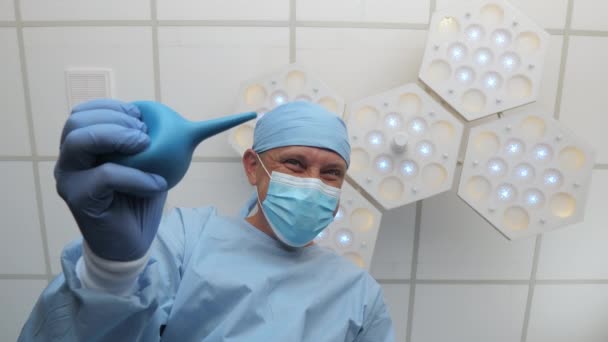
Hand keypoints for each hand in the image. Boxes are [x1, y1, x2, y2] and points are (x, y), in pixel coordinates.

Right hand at [55, 99, 167, 261]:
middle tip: (144, 133)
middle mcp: (68, 160)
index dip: (112, 107)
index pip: (83, 113)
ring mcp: (69, 179)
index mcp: (81, 147)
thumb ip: (151, 141)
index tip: (140, 114)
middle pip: (77, 121)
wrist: (131, 243)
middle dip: (114, 119)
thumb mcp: (148, 164)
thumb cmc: (138, 200)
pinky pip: (104, 175)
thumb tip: (183, 120)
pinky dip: (135, 175)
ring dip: (117, 137)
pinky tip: (157, 183)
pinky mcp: (78, 198)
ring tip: (146, 146)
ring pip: (79, 141)